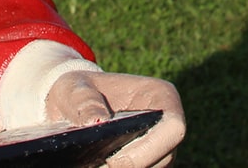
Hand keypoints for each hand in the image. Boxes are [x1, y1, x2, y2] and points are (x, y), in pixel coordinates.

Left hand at [44, 70, 185, 167]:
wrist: (73, 107)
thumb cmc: (79, 90)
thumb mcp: (74, 87)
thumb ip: (83, 100)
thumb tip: (98, 122)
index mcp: (161, 96)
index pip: (173, 128)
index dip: (149, 148)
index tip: (112, 159)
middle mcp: (166, 125)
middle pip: (165, 158)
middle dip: (131, 166)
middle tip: (97, 166)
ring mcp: (159, 148)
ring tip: (94, 164)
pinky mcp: (147, 163)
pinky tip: (96, 165)